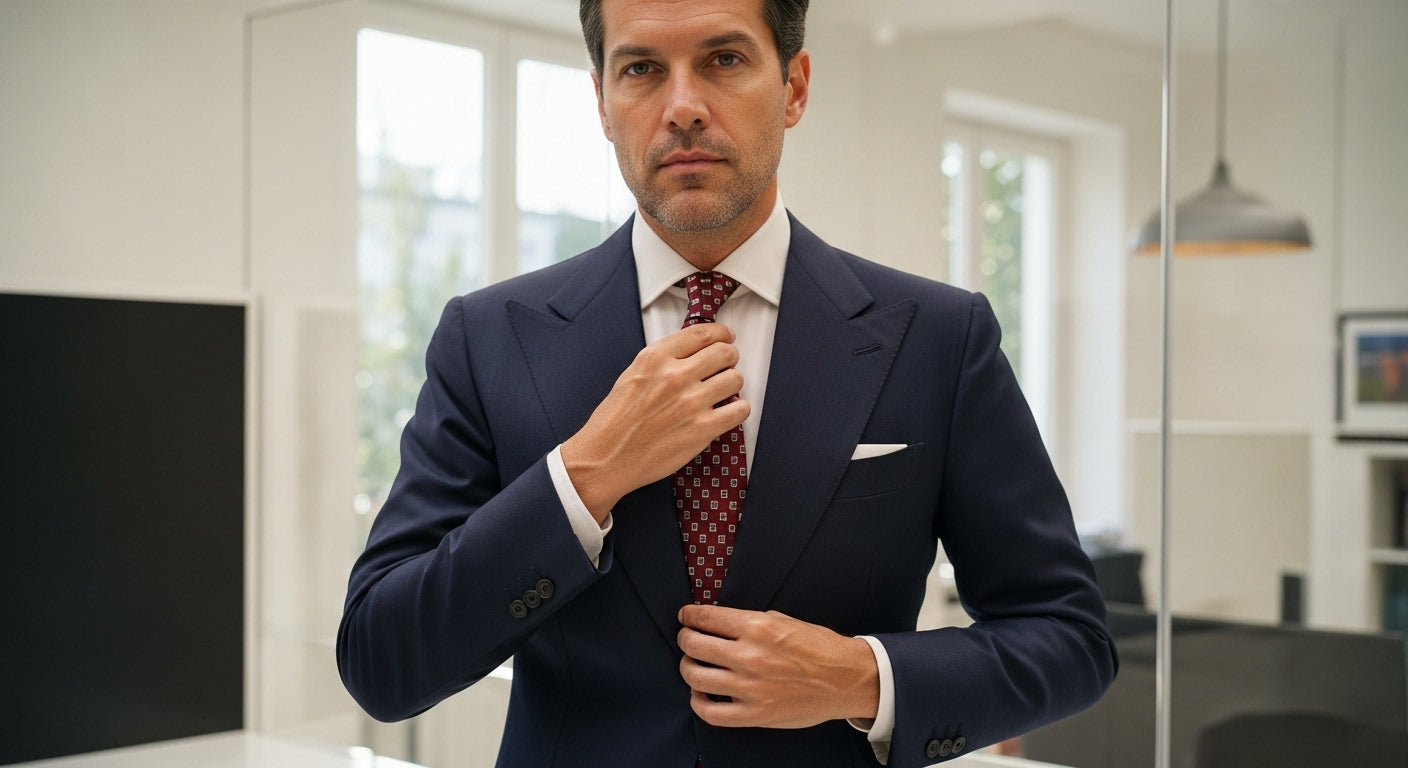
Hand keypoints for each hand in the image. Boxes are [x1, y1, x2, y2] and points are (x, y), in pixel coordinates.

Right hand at [561, 323, 747, 522]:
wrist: (606, 458)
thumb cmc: (614, 421)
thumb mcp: (632, 375)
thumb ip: (661, 360)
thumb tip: (690, 353)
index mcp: (655, 358)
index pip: (701, 334)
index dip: (720, 333)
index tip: (726, 336)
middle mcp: (675, 376)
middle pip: (724, 352)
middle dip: (729, 356)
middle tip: (727, 364)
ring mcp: (691, 402)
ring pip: (735, 379)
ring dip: (733, 382)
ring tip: (724, 390)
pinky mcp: (703, 429)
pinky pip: (739, 410)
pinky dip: (739, 409)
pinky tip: (729, 411)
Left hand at [676, 604, 879, 728]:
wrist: (846, 679)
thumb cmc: (819, 647)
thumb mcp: (783, 620)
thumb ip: (748, 622)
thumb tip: (718, 622)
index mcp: (757, 627)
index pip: (706, 618)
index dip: (689, 615)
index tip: (686, 616)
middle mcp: (750, 656)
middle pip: (694, 645)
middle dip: (685, 638)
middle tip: (687, 638)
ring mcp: (750, 688)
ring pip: (695, 676)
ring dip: (687, 667)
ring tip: (692, 664)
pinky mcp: (755, 714)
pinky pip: (711, 712)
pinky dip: (698, 702)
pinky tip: (700, 693)